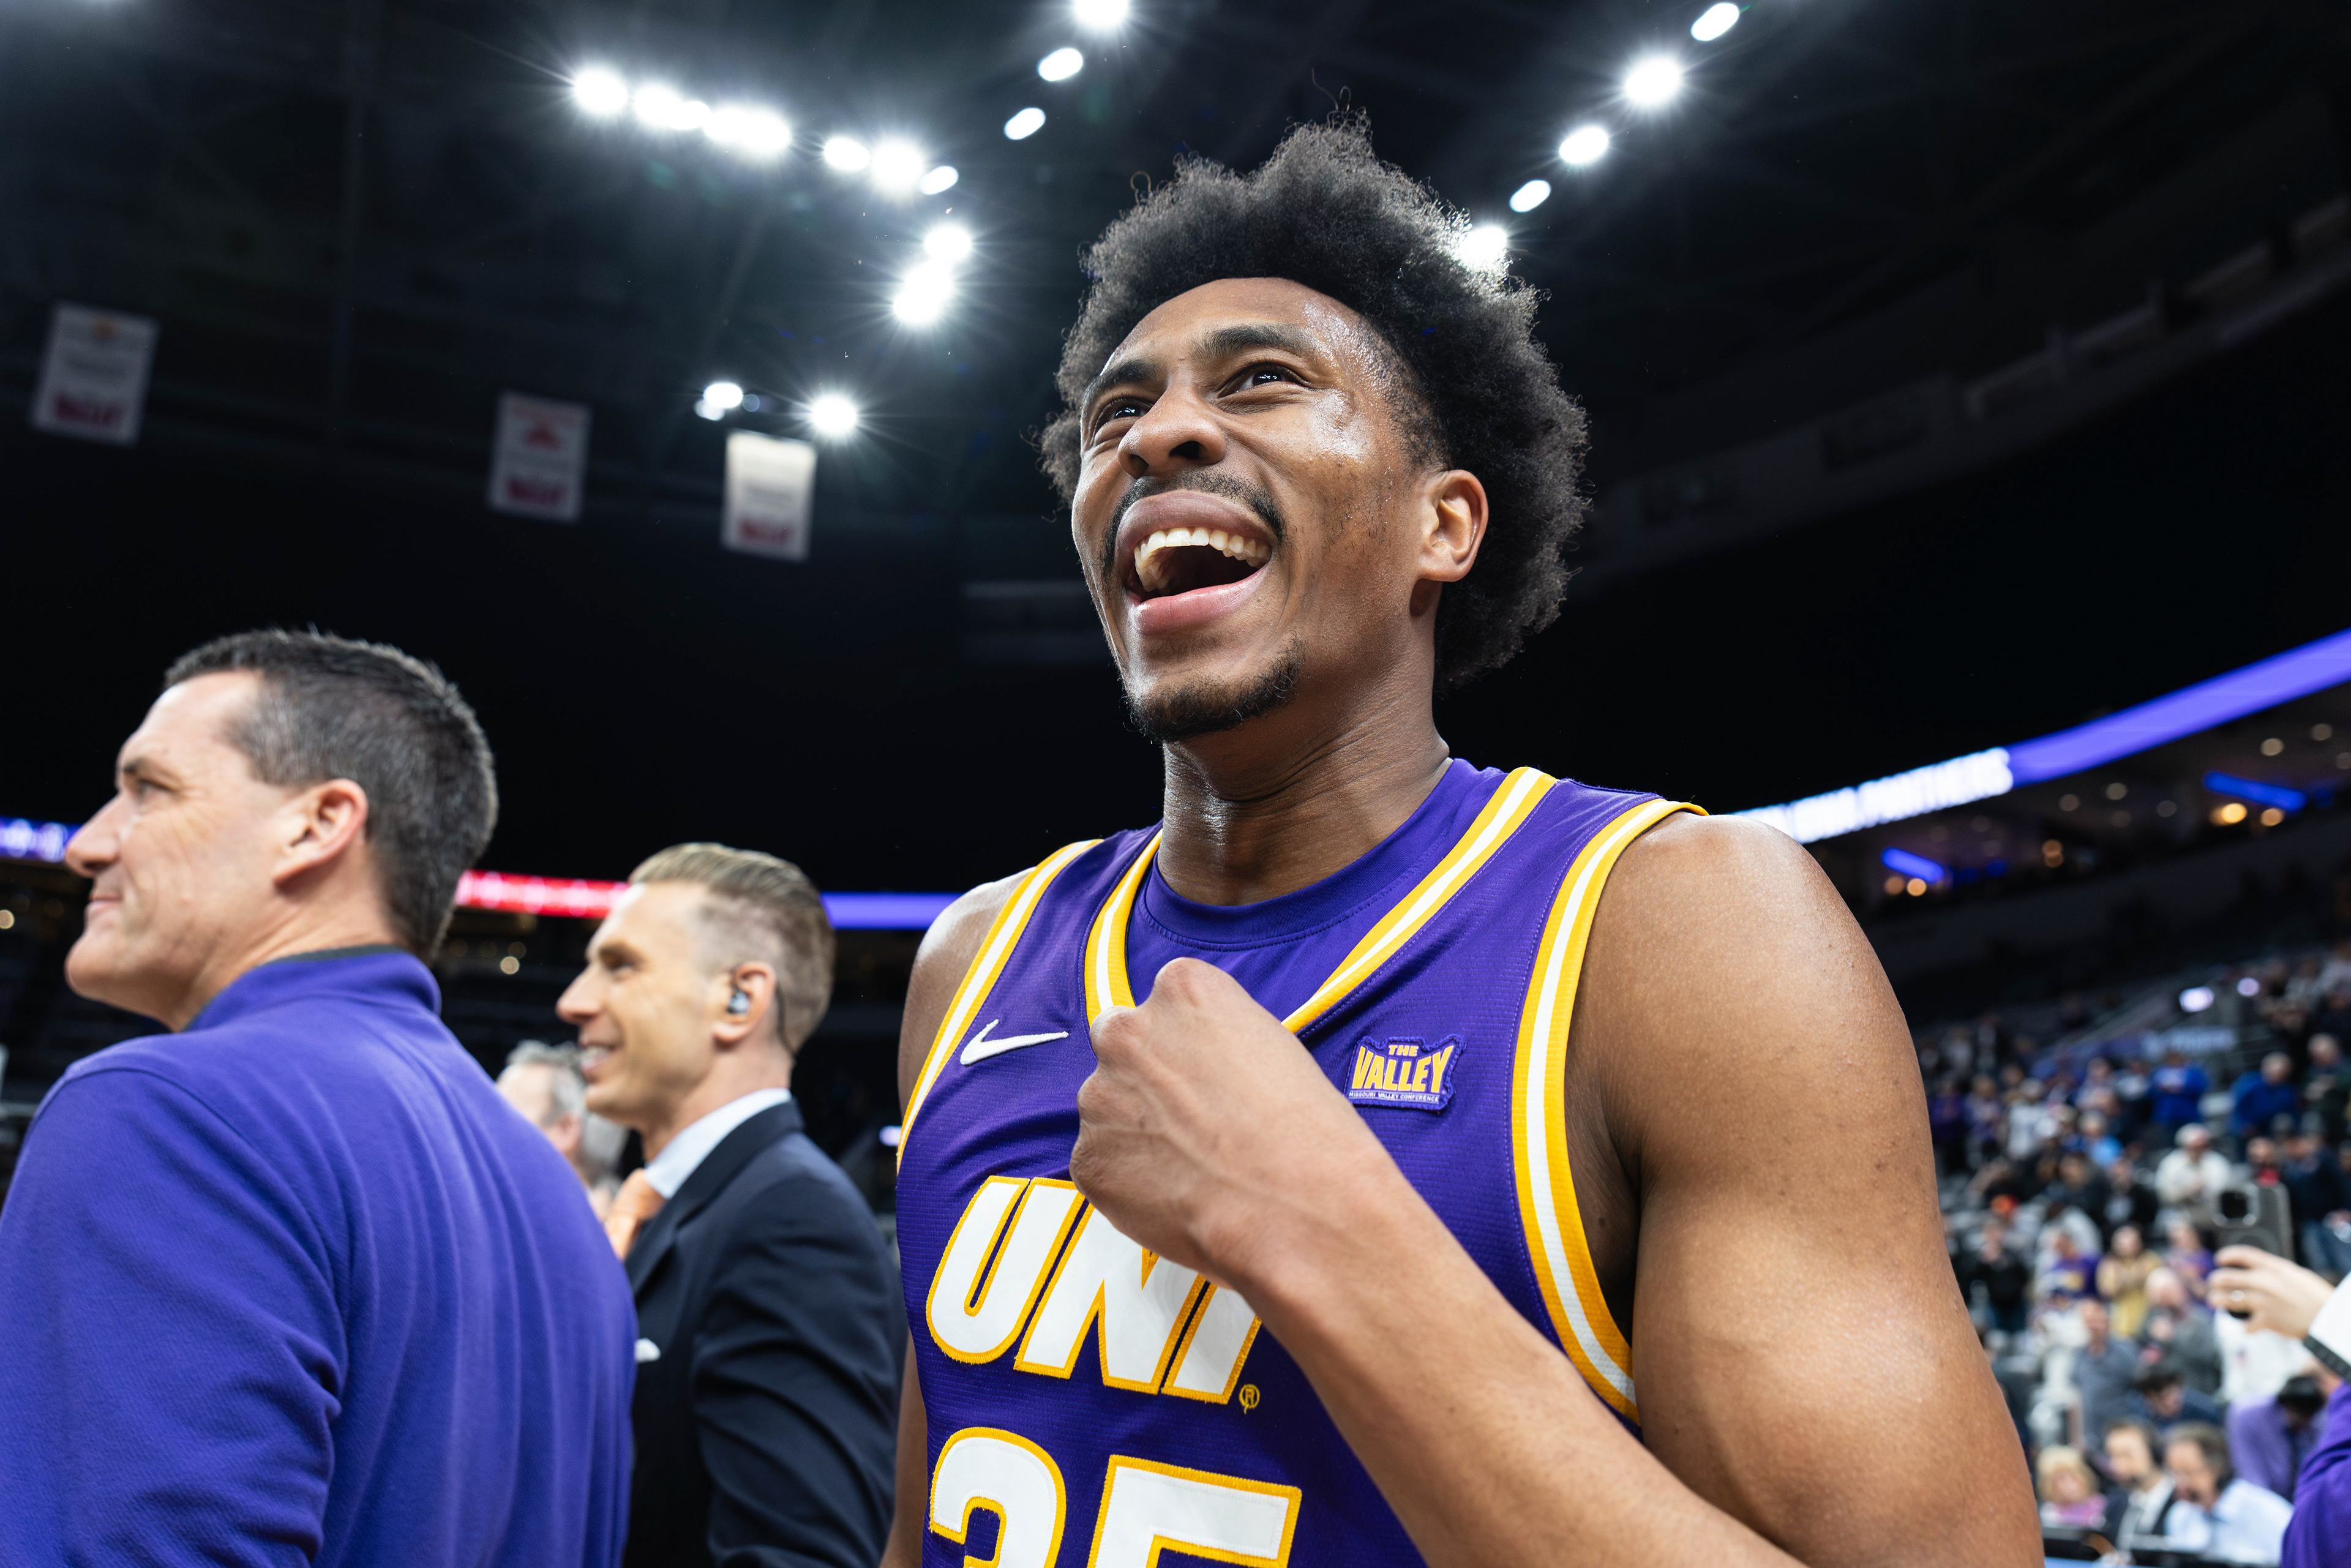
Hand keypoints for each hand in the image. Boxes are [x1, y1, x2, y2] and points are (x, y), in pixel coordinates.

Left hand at [1071, 957, 1398, 1291]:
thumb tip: (1195, 1066)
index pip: (1167, 1004)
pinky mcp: (1089, 1160)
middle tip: (1190, 1119)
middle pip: (1123, 1045)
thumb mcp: (1271, 1048)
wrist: (1298, 1205)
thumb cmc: (1304, 1131)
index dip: (1188, 1046)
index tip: (1207, 1074)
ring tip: (1195, 1167)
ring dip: (1137, 1131)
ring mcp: (1101, 1097)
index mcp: (1181, 989)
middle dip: (1146, 1077)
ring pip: (1110, 1109)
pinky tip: (1179, 1195)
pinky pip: (1104, 1165)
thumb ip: (1215, 1043)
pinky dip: (1132, 1181)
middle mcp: (1129, 1032)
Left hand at [2209, 1245, 2336, 1339]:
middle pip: (2228, 1277)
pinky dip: (2247, 1327)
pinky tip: (2247, 1328)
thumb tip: (2258, 1270)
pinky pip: (2247, 1324)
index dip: (2228, 1255)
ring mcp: (2264, 1301)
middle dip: (2216, 1280)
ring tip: (2215, 1300)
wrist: (2329, 1318)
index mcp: (2275, 1268)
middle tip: (2213, 1283)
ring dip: (2219, 1300)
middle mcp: (2266, 1282)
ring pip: (2229, 1299)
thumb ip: (2275, 1272)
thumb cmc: (2316, 1296)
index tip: (2220, 1258)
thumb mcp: (2296, 1275)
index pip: (2244, 1254)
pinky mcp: (2266, 1320)